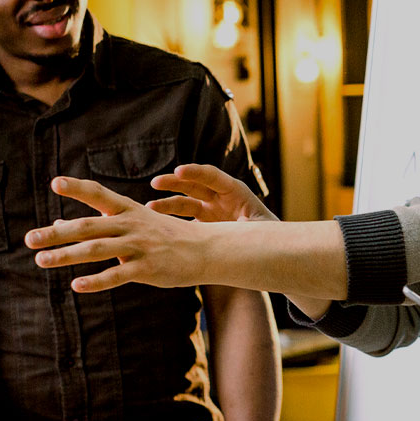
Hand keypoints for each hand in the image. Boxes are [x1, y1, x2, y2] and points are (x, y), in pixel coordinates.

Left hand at [25, 177, 213, 291]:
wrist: (206, 250)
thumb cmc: (165, 236)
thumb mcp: (134, 224)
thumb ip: (97, 225)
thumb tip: (56, 226)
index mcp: (128, 210)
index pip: (99, 195)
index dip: (78, 188)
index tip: (55, 183)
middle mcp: (131, 225)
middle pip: (88, 227)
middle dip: (56, 234)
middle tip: (29, 239)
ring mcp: (139, 247)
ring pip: (97, 250)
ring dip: (67, 255)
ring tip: (41, 260)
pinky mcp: (148, 268)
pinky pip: (117, 275)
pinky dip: (96, 281)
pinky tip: (77, 286)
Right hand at [148, 165, 277, 223]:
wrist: (269, 249)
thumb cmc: (270, 236)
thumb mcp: (262, 228)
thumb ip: (248, 224)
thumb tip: (239, 225)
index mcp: (236, 192)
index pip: (213, 176)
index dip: (196, 172)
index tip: (178, 171)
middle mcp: (220, 198)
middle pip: (194, 184)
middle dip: (175, 182)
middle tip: (156, 182)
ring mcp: (211, 211)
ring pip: (185, 203)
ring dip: (167, 204)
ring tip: (149, 208)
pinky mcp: (204, 225)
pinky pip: (185, 221)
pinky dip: (171, 222)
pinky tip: (156, 225)